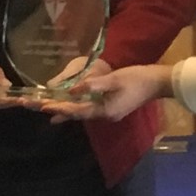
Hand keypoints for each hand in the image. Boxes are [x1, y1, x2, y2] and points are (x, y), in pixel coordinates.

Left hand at [36, 62, 173, 123]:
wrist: (158, 83)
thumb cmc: (137, 79)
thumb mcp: (114, 79)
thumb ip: (93, 85)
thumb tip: (72, 89)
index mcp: (105, 111)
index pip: (77, 110)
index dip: (60, 108)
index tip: (43, 106)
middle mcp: (104, 116)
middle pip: (76, 114)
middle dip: (57, 110)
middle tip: (37, 108)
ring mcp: (108, 113)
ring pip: (81, 112)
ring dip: (64, 110)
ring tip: (46, 110)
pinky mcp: (110, 108)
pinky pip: (88, 109)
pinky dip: (75, 107)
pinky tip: (67, 105)